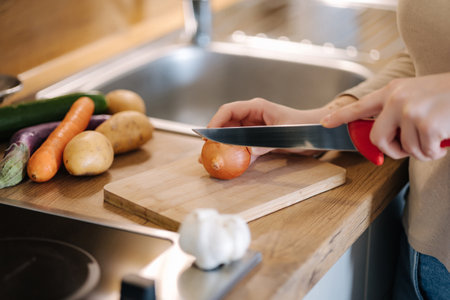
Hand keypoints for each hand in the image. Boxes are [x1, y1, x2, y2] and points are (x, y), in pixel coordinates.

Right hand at [207, 97, 355, 155]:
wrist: (317, 133)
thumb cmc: (304, 127)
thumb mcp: (285, 133)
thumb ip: (267, 141)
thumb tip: (250, 150)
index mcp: (257, 107)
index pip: (229, 110)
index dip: (215, 121)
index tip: (208, 134)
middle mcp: (252, 116)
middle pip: (226, 123)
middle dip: (213, 136)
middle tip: (204, 149)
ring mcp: (254, 128)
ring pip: (231, 136)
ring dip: (221, 146)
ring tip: (209, 158)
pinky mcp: (258, 139)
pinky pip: (242, 146)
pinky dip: (235, 154)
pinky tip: (228, 163)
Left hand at [321, 73, 449, 160]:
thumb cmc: (448, 95)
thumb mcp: (417, 94)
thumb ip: (397, 110)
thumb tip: (384, 135)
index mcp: (393, 91)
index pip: (360, 105)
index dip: (341, 116)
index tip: (325, 122)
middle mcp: (397, 99)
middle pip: (377, 139)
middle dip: (393, 150)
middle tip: (409, 147)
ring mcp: (410, 111)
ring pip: (405, 149)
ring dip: (423, 150)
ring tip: (436, 135)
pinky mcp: (426, 125)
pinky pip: (425, 153)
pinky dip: (436, 152)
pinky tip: (445, 138)